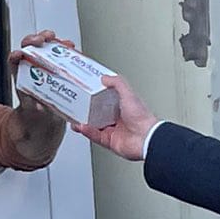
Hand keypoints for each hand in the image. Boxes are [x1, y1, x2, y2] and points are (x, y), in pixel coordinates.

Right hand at [11, 32, 159, 161]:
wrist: (146, 138)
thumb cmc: (142, 117)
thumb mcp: (128, 93)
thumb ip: (117, 83)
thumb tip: (105, 77)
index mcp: (122, 106)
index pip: (105, 98)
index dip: (94, 94)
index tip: (84, 90)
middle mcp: (117, 118)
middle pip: (96, 112)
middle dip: (85, 109)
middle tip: (75, 104)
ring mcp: (112, 130)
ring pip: (93, 125)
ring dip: (82, 121)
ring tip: (73, 116)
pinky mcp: (109, 141)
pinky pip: (94, 136)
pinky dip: (87, 131)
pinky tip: (80, 126)